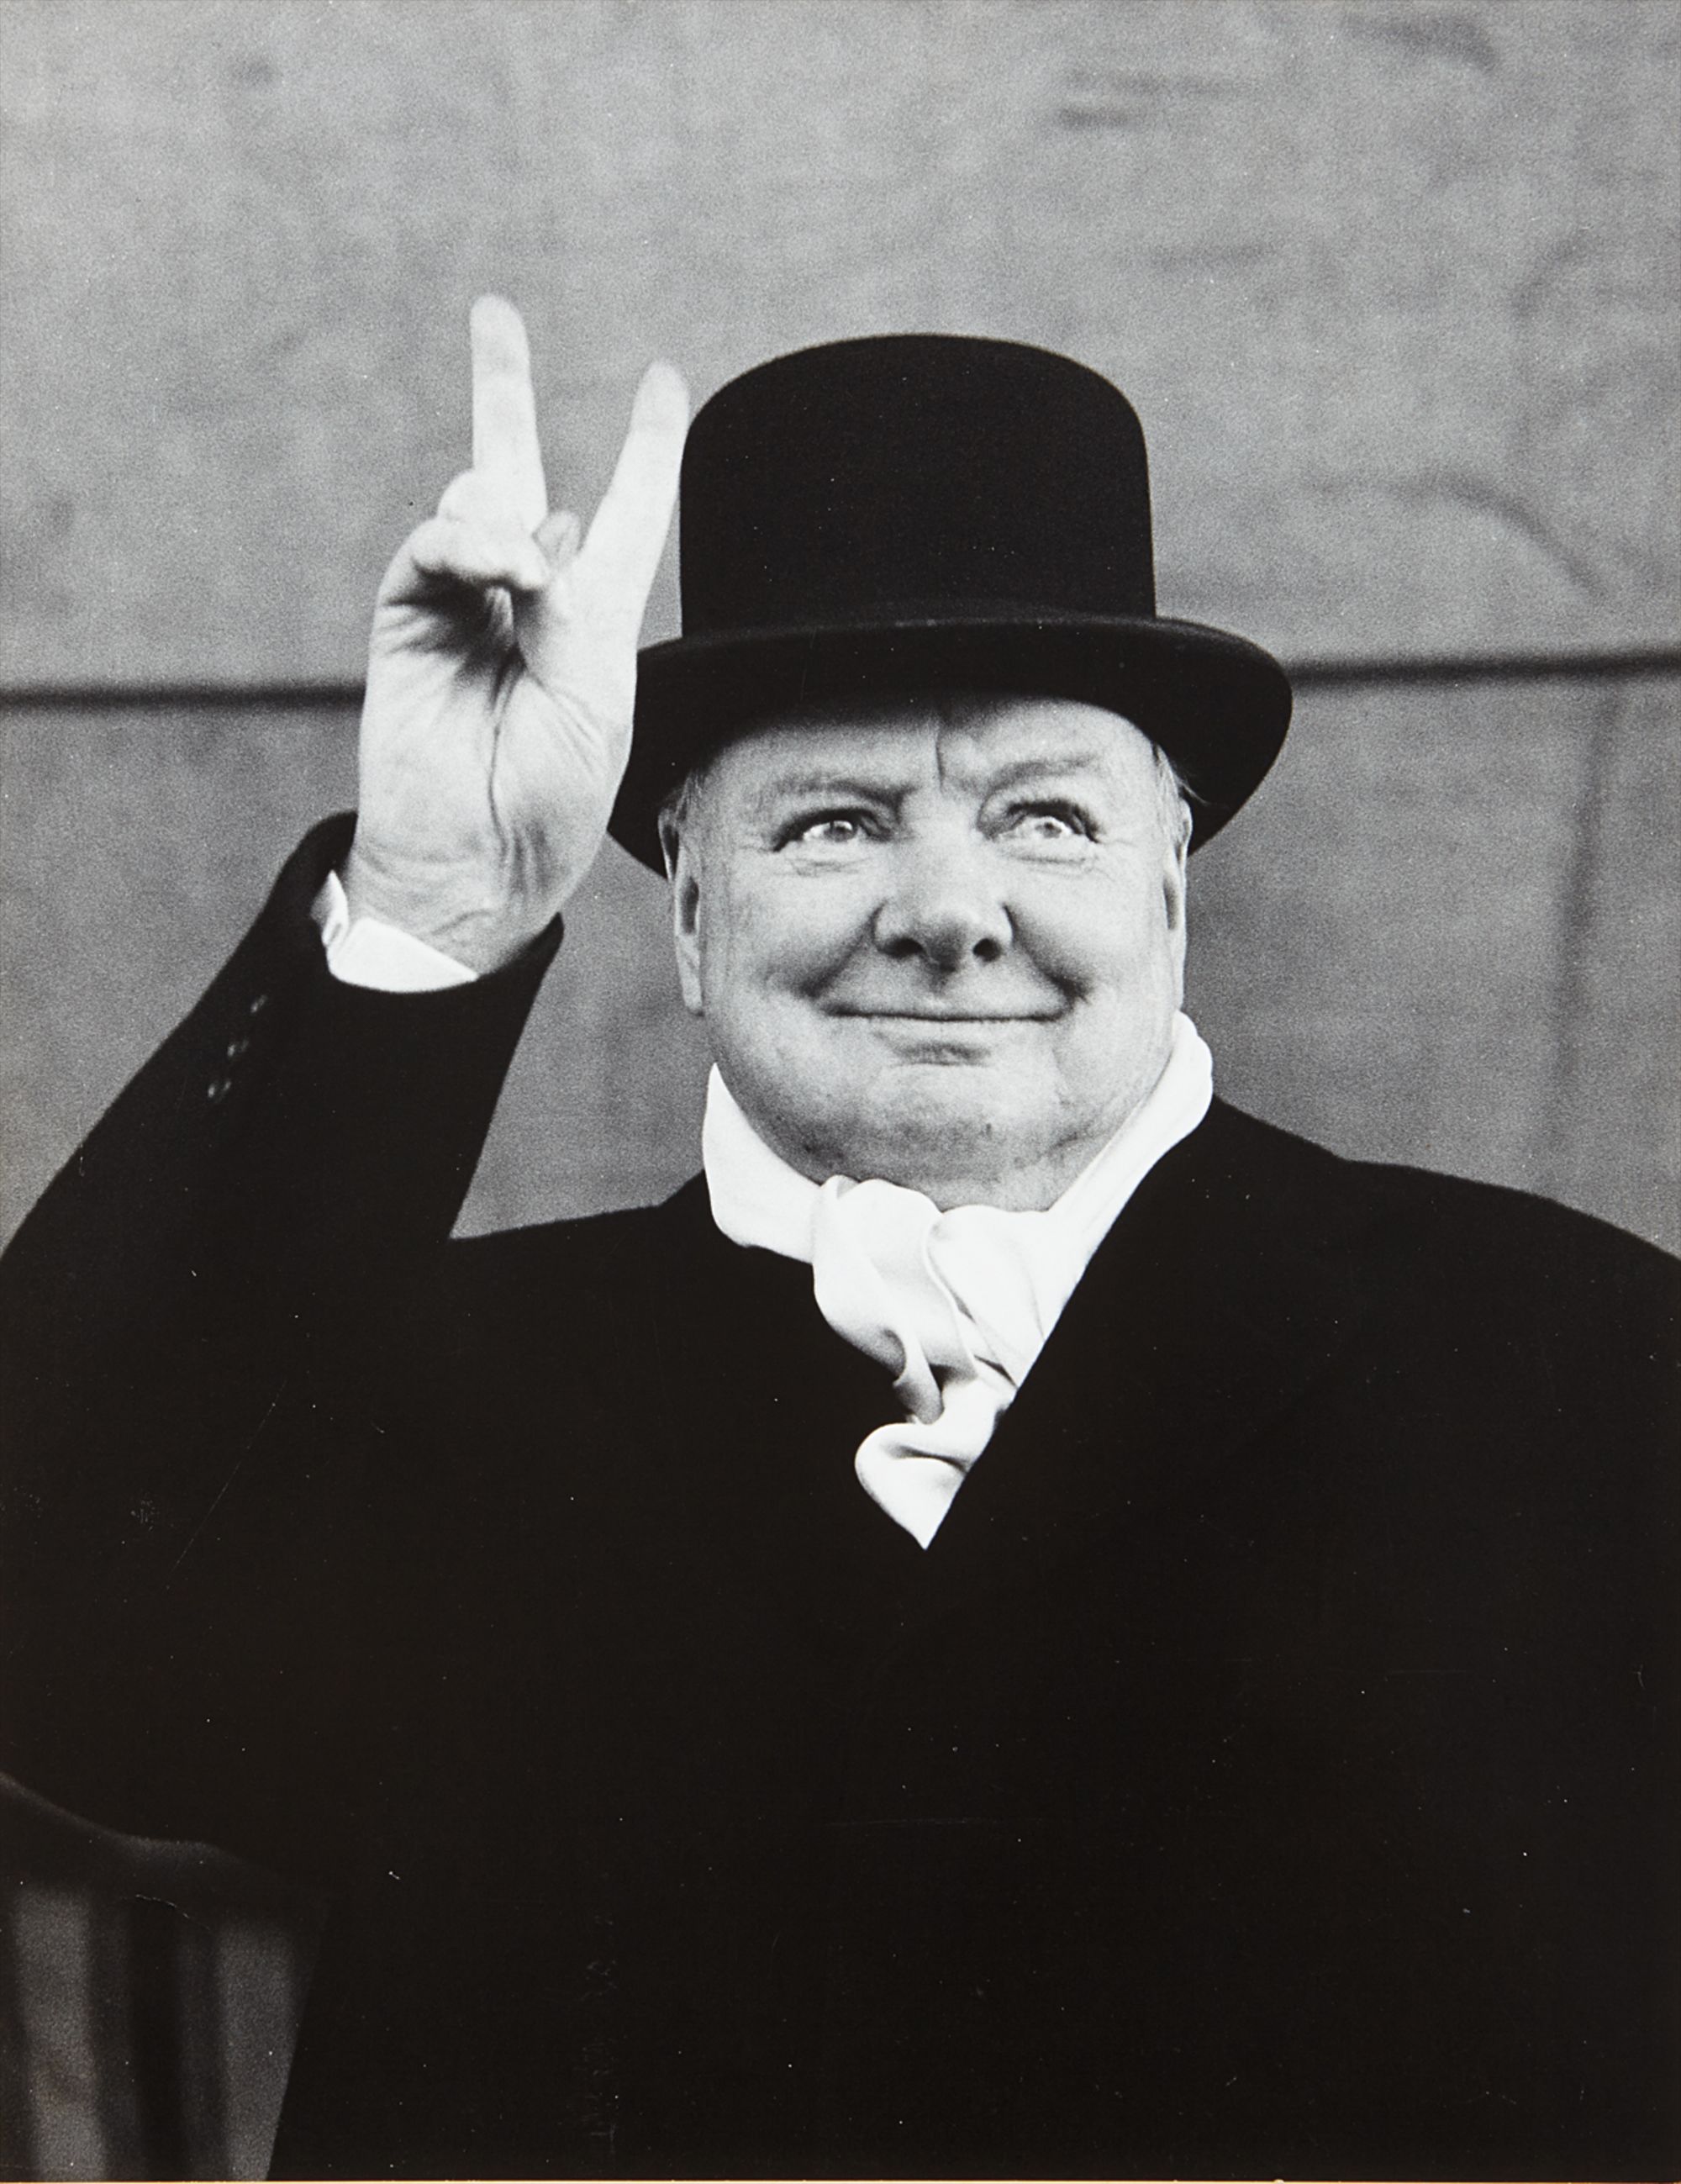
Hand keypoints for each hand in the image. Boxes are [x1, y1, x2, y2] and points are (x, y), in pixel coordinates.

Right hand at [344, 297, 687, 969]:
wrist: (474, 865)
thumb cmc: (552, 804)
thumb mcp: (593, 703)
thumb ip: (569, 607)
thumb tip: (531, 523)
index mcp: (596, 621)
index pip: (625, 513)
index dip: (646, 448)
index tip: (665, 380)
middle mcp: (529, 598)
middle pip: (518, 473)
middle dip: (503, 392)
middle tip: (493, 313)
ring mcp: (465, 604)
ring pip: (475, 504)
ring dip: (501, 519)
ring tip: (521, 571)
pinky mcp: (410, 620)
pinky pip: (434, 549)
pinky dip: (466, 543)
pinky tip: (499, 567)